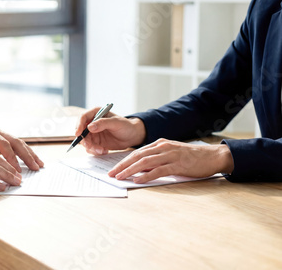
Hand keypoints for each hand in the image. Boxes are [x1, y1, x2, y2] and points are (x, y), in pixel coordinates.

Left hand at [0, 125, 43, 171]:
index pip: (3, 144)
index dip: (11, 158)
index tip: (16, 170)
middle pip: (15, 142)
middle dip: (26, 156)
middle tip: (34, 168)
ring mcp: (1, 133)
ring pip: (19, 142)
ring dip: (30, 154)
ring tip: (39, 165)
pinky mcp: (3, 138)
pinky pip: (17, 145)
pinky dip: (26, 153)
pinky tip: (34, 160)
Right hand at [75, 107, 146, 154]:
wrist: (132, 136)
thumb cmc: (126, 126)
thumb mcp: (116, 123)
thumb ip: (103, 123)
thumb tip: (89, 127)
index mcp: (96, 114)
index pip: (83, 118)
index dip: (78, 125)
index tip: (78, 134)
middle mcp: (92, 123)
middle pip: (81, 131)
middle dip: (85, 140)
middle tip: (90, 146)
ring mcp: (93, 133)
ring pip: (85, 141)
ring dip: (91, 147)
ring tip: (102, 150)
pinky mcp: (96, 142)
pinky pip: (90, 148)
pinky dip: (95, 151)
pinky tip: (105, 151)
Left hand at [109, 139, 233, 183]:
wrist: (212, 156)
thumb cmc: (191, 158)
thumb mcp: (170, 155)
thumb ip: (156, 160)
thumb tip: (139, 169)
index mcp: (159, 144)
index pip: (136, 153)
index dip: (123, 161)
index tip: (113, 169)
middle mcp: (163, 148)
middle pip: (137, 156)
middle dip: (122, 165)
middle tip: (111, 174)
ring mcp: (170, 155)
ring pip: (145, 162)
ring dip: (130, 170)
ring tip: (120, 177)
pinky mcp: (178, 165)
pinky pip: (159, 170)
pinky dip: (146, 175)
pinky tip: (138, 180)